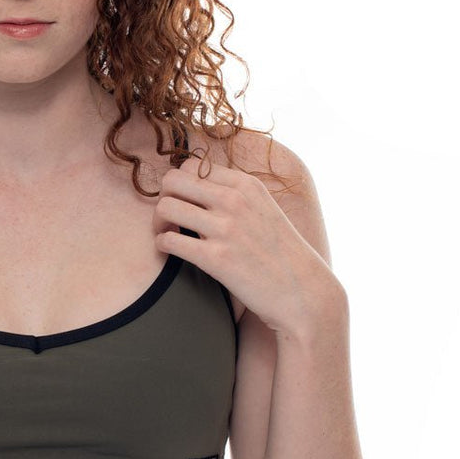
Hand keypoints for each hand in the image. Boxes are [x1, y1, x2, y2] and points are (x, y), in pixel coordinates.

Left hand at [153, 152, 334, 335]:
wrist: (301, 292)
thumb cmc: (280, 254)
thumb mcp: (263, 210)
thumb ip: (234, 196)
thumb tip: (197, 189)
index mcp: (245, 185)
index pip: (191, 166)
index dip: (179, 185)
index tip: (183, 204)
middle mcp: (234, 201)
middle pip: (172, 180)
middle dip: (164, 198)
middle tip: (169, 219)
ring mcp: (225, 228)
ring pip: (165, 207)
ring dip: (158, 222)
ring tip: (167, 234)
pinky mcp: (216, 259)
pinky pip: (168, 240)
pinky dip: (162, 245)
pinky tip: (171, 251)